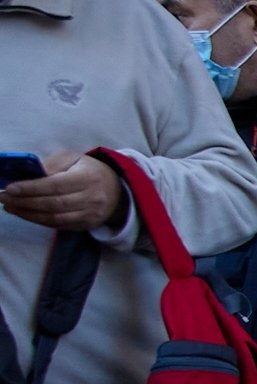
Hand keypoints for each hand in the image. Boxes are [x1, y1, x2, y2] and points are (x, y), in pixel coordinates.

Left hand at [1, 149, 124, 231]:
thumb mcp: (74, 158)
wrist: (117, 191)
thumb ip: (52, 164)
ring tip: (9, 206)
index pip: (56, 185)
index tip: (10, 188)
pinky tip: (24, 213)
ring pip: (54, 217)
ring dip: (28, 213)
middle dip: (24, 201)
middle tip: (3, 197)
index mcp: (87, 178)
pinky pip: (58, 225)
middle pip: (53, 204)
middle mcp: (91, 198)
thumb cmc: (89, 170)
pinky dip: (38, 220)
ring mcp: (89, 214)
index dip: (31, 188)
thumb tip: (28, 174)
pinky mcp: (86, 225)